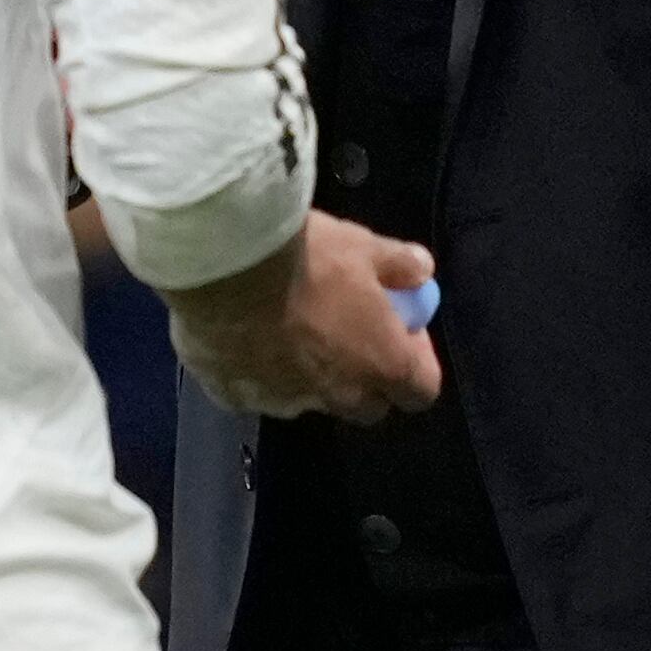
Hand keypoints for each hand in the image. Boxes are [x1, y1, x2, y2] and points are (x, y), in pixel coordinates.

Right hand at [167, 209, 444, 422]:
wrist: (228, 268)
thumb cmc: (310, 258)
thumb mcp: (364, 246)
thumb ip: (399, 265)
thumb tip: (422, 272)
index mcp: (382, 365)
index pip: (421, 389)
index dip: (415, 359)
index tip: (400, 325)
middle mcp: (338, 396)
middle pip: (367, 404)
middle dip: (366, 374)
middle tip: (350, 328)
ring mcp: (286, 402)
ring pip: (310, 398)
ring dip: (311, 371)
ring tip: (288, 323)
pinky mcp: (238, 398)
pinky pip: (258, 390)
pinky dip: (259, 368)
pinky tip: (246, 333)